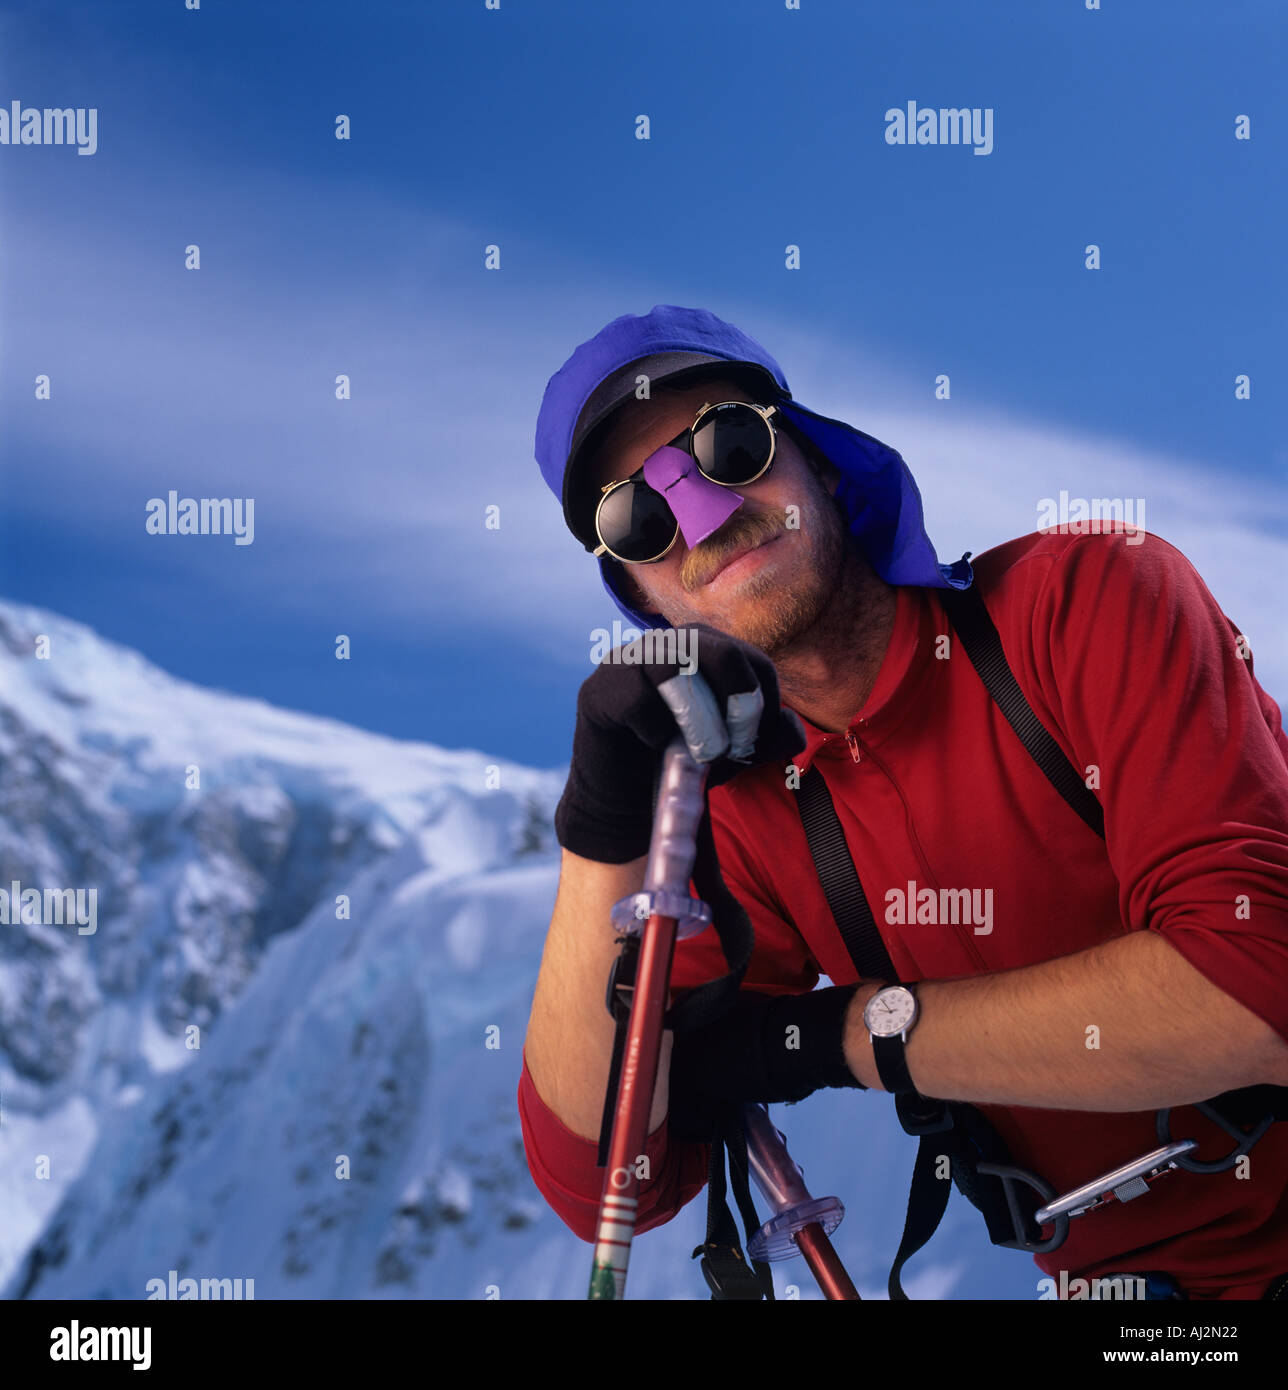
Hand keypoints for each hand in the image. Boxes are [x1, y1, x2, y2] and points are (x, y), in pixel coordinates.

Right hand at [554, 623, 804, 863]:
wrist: (626, 797)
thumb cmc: (682, 761)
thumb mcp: (735, 750)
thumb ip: (770, 738)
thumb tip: (793, 730)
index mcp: (707, 649)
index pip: (753, 660)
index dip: (764, 705)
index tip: (754, 744)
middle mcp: (669, 644)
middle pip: (722, 651)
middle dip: (741, 704)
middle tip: (736, 748)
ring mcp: (629, 662)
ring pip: (674, 666)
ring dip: (699, 719)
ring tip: (700, 753)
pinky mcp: (599, 691)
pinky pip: (636, 700)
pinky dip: (654, 731)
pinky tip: (653, 746)